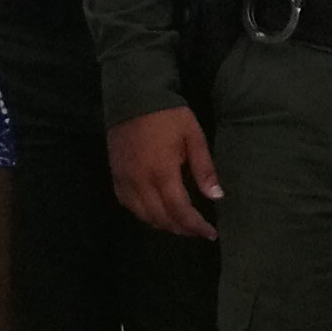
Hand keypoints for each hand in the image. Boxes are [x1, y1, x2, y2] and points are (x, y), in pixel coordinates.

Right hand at [110, 106, 221, 241]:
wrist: (133, 97)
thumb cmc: (168, 115)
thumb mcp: (194, 137)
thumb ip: (204, 169)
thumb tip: (216, 196)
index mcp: (162, 172)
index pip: (180, 210)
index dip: (195, 226)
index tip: (210, 234)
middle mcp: (140, 181)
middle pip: (160, 217)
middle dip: (181, 229)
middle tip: (198, 231)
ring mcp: (124, 180)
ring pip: (143, 215)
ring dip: (163, 224)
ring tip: (181, 225)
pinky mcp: (115, 176)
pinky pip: (128, 205)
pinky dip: (143, 214)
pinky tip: (156, 214)